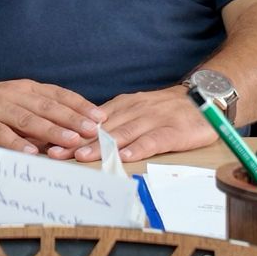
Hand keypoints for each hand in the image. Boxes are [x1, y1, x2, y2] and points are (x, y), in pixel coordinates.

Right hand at [0, 79, 104, 154]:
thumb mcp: (20, 105)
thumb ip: (42, 116)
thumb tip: (74, 132)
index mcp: (28, 88)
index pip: (59, 95)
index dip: (80, 105)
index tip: (100, 117)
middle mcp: (15, 94)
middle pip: (48, 106)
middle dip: (72, 118)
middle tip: (93, 130)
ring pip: (28, 119)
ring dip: (51, 130)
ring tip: (70, 140)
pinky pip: (1, 133)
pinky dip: (16, 143)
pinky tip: (30, 152)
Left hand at [69, 86, 212, 163]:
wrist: (204, 98)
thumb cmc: (167, 110)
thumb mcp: (138, 110)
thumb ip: (116, 122)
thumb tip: (85, 138)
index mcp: (125, 105)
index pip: (94, 121)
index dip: (72, 133)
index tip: (52, 144)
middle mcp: (136, 110)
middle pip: (104, 128)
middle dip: (79, 141)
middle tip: (58, 153)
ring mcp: (155, 120)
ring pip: (124, 133)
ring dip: (102, 146)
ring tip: (83, 156)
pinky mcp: (174, 131)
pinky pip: (154, 140)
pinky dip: (139, 148)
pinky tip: (126, 157)